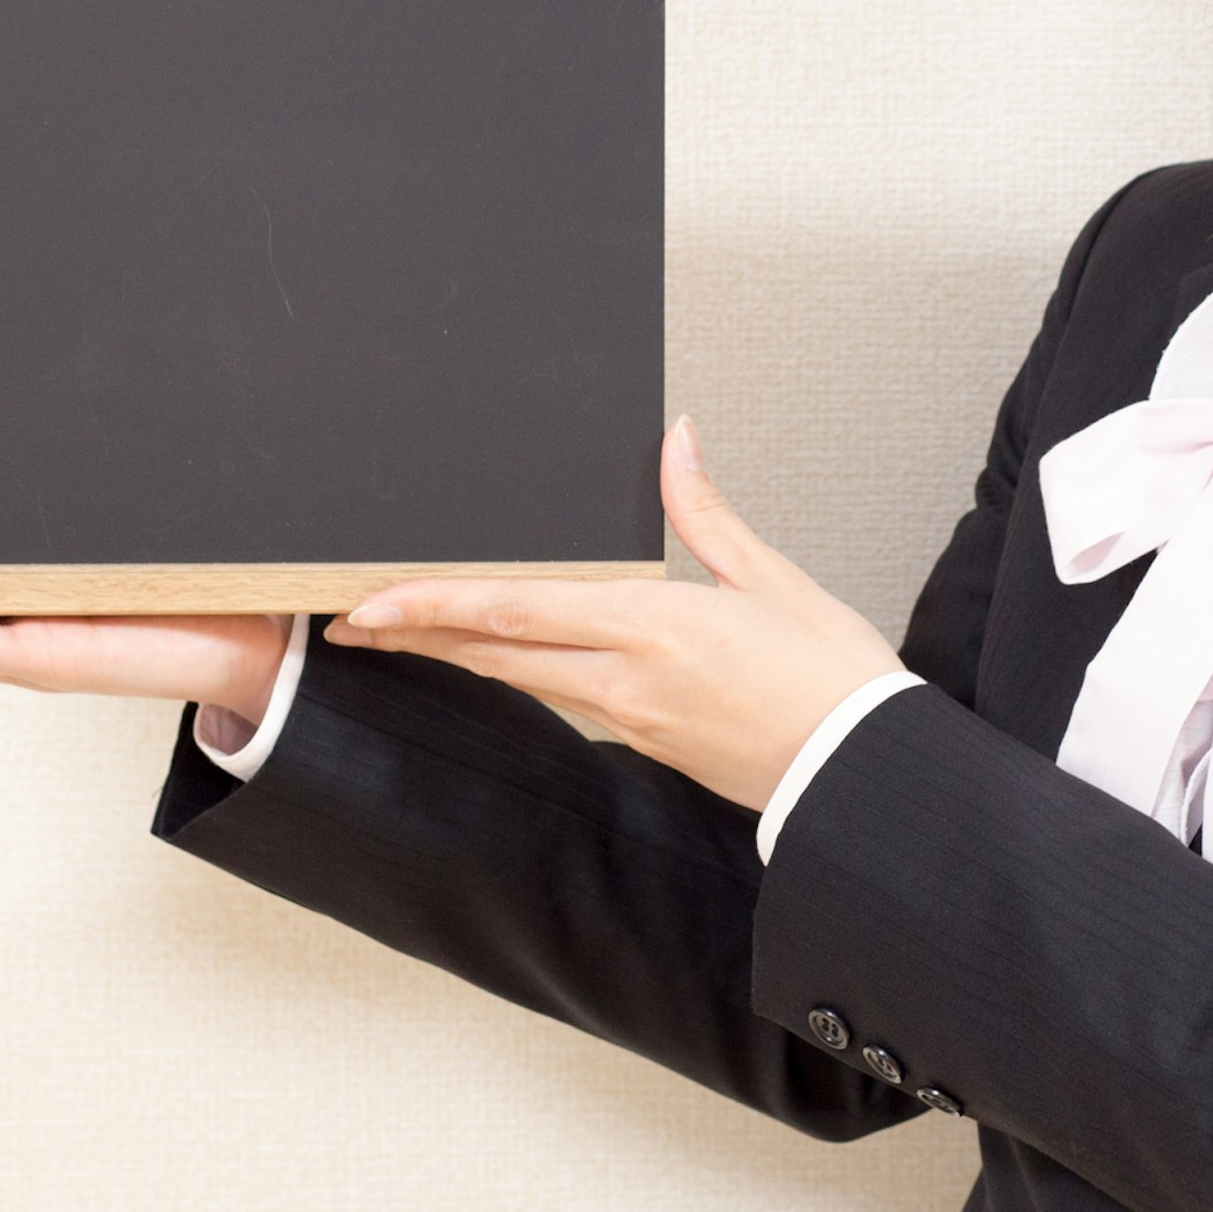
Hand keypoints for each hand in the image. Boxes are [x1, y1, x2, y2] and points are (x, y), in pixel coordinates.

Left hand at [326, 416, 902, 813]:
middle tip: (350, 618)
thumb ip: (705, 513)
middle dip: (417, 632)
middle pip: (497, 653)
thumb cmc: (831, 675)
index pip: (518, 611)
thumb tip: (675, 440)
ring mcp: (632, 719)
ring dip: (458, 652)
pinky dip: (516, 672)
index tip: (373, 600)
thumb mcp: (771, 578)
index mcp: (657, 629)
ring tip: (403, 630)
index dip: (436, 604)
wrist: (862, 771)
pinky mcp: (647, 742)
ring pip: (521, 679)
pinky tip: (498, 656)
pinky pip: (563, 697)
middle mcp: (628, 681)